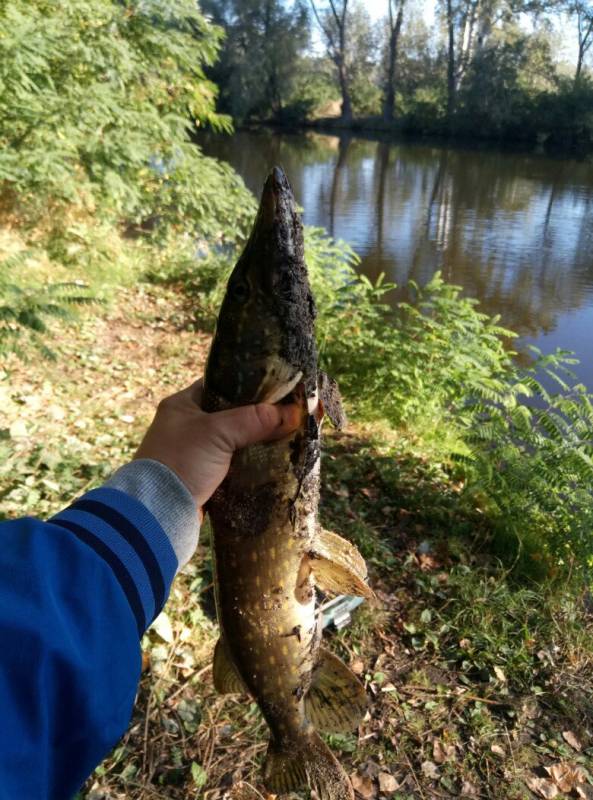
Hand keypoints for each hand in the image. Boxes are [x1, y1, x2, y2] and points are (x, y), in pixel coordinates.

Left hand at [135, 380, 300, 508]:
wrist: (158, 512)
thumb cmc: (182, 461)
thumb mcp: (218, 433)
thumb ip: (253, 420)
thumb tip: (292, 412)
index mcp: (182, 404)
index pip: (220, 385)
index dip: (248, 386)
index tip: (276, 390)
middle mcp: (185, 425)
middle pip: (229, 414)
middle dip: (256, 417)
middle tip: (286, 415)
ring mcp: (192, 451)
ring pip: (232, 440)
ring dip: (253, 441)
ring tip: (284, 436)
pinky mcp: (200, 475)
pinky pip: (230, 462)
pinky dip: (247, 461)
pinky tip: (269, 460)